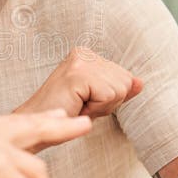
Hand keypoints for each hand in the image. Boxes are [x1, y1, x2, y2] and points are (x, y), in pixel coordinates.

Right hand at [15, 47, 142, 118]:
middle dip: (107, 102)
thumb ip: (117, 89)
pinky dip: (96, 109)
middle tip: (80, 105)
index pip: (124, 77)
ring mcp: (80, 61)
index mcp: (87, 55)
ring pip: (120, 89)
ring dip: (101, 106)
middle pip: (125, 82)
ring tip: (78, 105)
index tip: (84, 101)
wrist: (37, 125)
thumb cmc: (63, 114)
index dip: (108, 98)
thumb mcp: (96, 101)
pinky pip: (109, 95)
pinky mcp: (78, 74)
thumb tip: (140, 83)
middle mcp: (83, 53)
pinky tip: (76, 106)